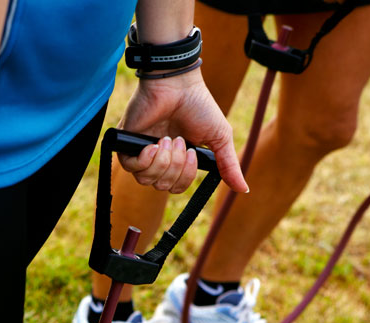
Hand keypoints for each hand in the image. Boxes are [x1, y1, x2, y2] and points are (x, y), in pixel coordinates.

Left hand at [117, 68, 247, 193]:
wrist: (178, 85)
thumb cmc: (198, 106)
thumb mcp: (219, 138)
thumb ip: (228, 165)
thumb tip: (243, 189)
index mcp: (177, 160)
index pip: (176, 187)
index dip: (185, 177)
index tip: (192, 153)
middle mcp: (158, 159)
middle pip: (162, 185)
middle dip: (175, 166)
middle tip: (180, 141)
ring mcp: (140, 152)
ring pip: (146, 180)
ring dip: (163, 161)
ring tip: (168, 139)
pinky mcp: (126, 144)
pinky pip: (131, 168)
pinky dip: (145, 160)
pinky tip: (153, 145)